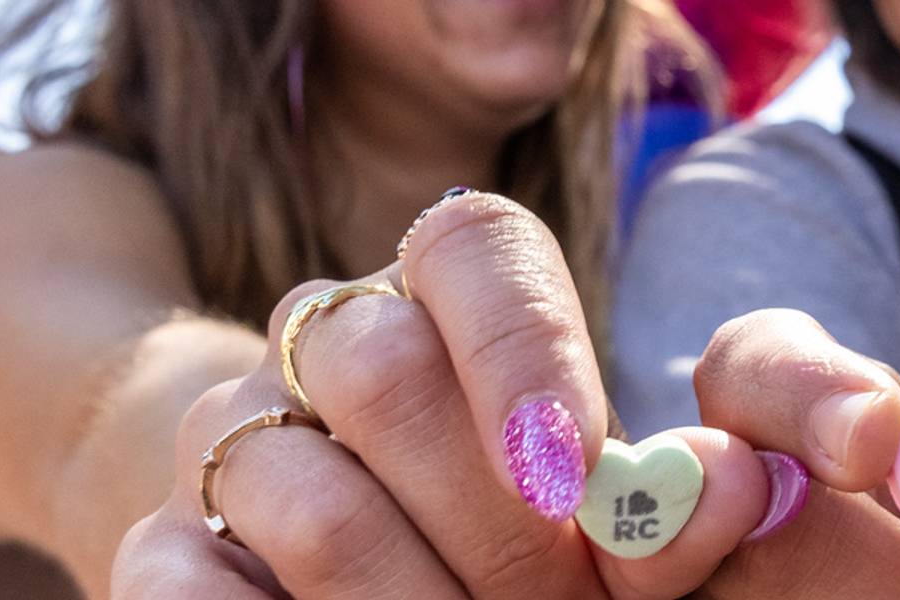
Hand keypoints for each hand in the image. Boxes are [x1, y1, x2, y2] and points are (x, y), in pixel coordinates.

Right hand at [110, 192, 772, 597]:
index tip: (579, 476)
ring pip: (311, 501)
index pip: (474, 249)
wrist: (381, 570)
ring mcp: (234, 440)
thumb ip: (673, 502)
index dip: (526, 354)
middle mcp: (327, 339)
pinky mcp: (164, 549)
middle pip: (384, 374)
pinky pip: (191, 590)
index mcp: (449, 287)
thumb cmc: (541, 530)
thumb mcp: (617, 513)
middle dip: (496, 523)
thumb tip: (735, 486)